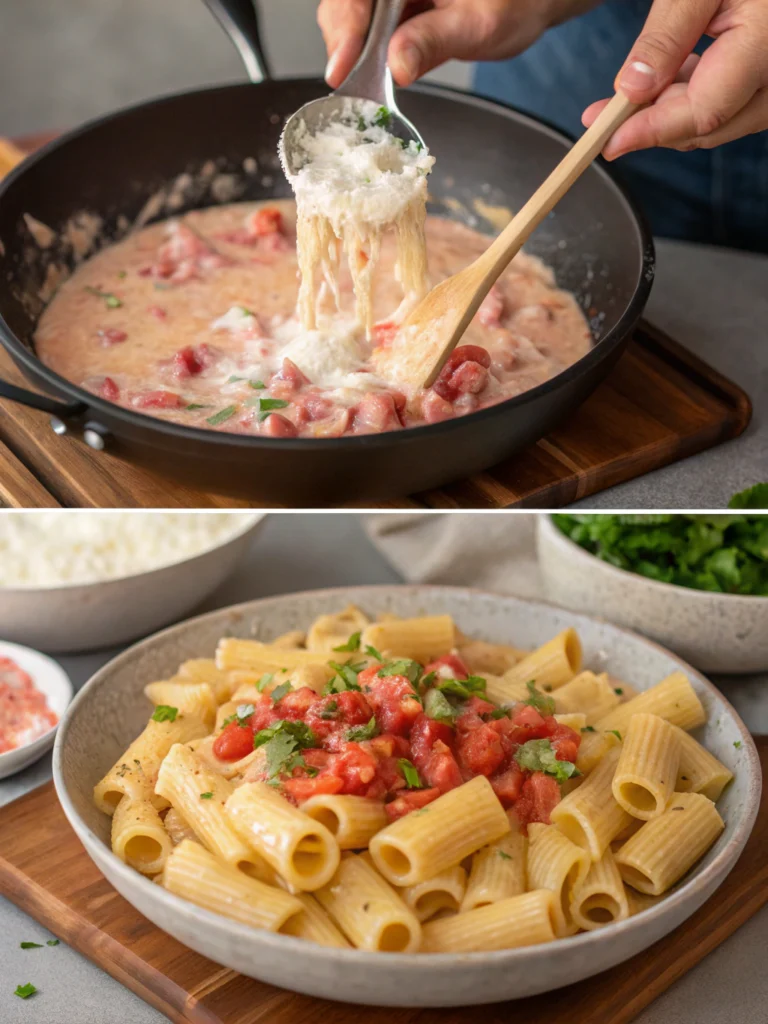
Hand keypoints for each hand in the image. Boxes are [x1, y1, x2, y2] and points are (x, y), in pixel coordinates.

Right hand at [318, 0, 586, 88]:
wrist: (532, 1)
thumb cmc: (516, 0)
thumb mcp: (478, 24)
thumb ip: (434, 42)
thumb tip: (397, 66)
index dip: (345, 25)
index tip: (342, 66)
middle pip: (346, 2)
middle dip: (343, 40)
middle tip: (346, 80)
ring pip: (350, 14)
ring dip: (351, 50)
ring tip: (360, 81)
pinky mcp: (395, 8)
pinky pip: (367, 27)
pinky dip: (365, 54)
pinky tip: (371, 74)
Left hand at [583, 0, 767, 157]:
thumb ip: (668, 35)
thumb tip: (632, 88)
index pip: (704, 111)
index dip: (652, 131)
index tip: (607, 141)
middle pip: (711, 126)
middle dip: (654, 126)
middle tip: (604, 117)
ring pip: (721, 121)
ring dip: (672, 113)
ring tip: (632, 94)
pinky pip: (733, 104)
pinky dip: (695, 99)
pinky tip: (668, 80)